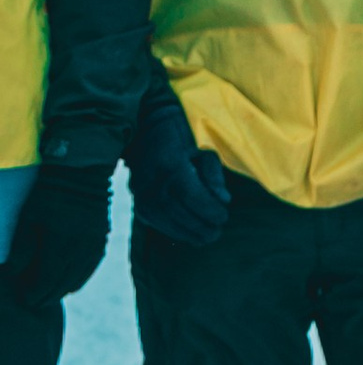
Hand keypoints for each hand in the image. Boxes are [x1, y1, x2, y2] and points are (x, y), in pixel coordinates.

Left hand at [2, 160, 113, 302]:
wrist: (81, 172)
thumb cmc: (48, 193)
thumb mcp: (28, 217)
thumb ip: (23, 247)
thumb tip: (17, 273)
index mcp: (61, 244)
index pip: (47, 279)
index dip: (34, 292)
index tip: (23, 298)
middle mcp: (81, 249)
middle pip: (63, 283)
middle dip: (47, 296)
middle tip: (34, 303)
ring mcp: (94, 244)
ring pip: (79, 277)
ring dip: (63, 290)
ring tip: (50, 297)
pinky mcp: (101, 239)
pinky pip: (91, 267)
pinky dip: (80, 279)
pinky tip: (71, 286)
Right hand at [129, 83, 229, 246]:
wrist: (147, 126)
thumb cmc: (182, 137)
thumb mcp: (203, 150)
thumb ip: (214, 175)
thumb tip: (224, 200)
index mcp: (171, 165)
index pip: (192, 196)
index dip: (209, 210)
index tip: (224, 216)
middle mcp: (152, 180)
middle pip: (178, 211)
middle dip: (200, 226)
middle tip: (217, 232)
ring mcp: (140, 190)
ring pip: (165, 219)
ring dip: (187, 232)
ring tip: (205, 238)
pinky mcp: (136, 198)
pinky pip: (153, 219)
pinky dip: (172, 229)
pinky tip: (187, 233)